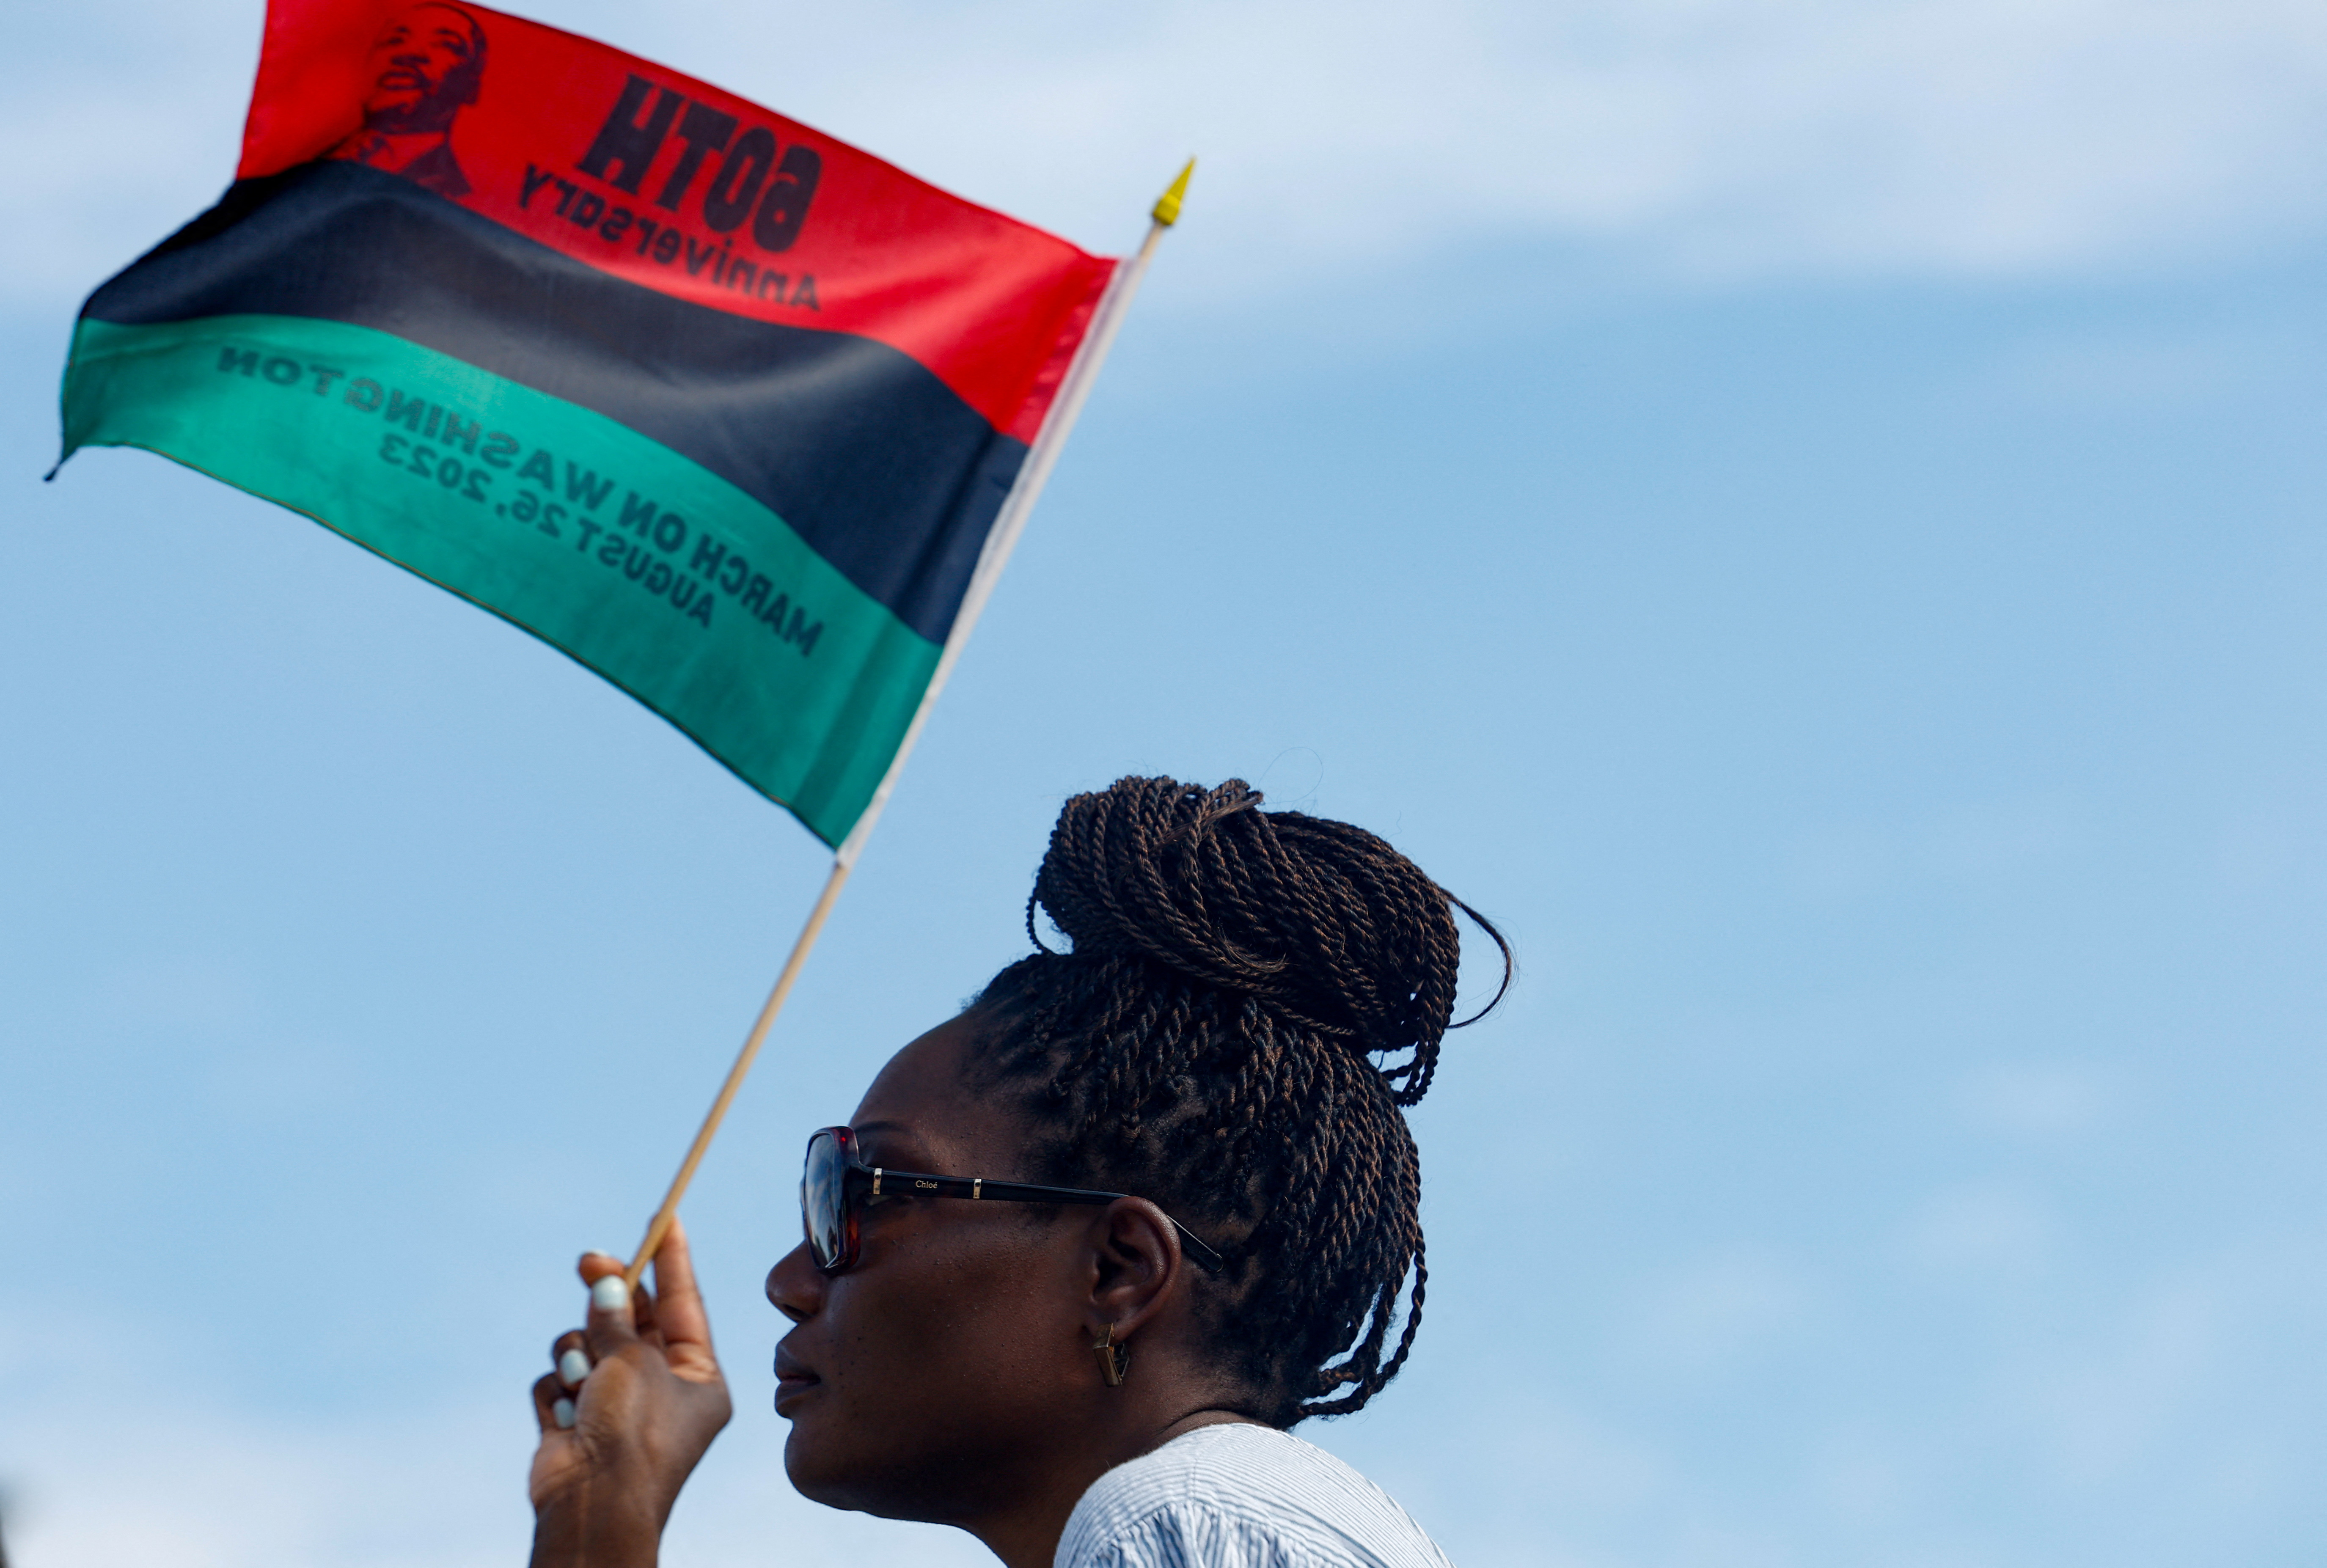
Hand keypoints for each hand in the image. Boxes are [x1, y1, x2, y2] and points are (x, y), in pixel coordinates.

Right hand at [528, 1218, 732, 1567]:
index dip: (671, 1259)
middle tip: (591, 1262)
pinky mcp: (575, 1423)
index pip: (684, 1303)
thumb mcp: (634, 1363)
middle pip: (633, 1321)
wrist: (592, 1507)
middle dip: (609, 1297)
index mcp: (699, 1379)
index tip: (664, 1216)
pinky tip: (563, 1414)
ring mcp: (616, 1408)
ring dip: (579, 1353)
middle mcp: (661, 1391)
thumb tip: (607, 1285)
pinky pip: (559, 1381)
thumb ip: (618, 1320)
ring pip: (588, 1346)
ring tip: (582, 1376)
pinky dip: (556, 1391)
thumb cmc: (631, 1435)